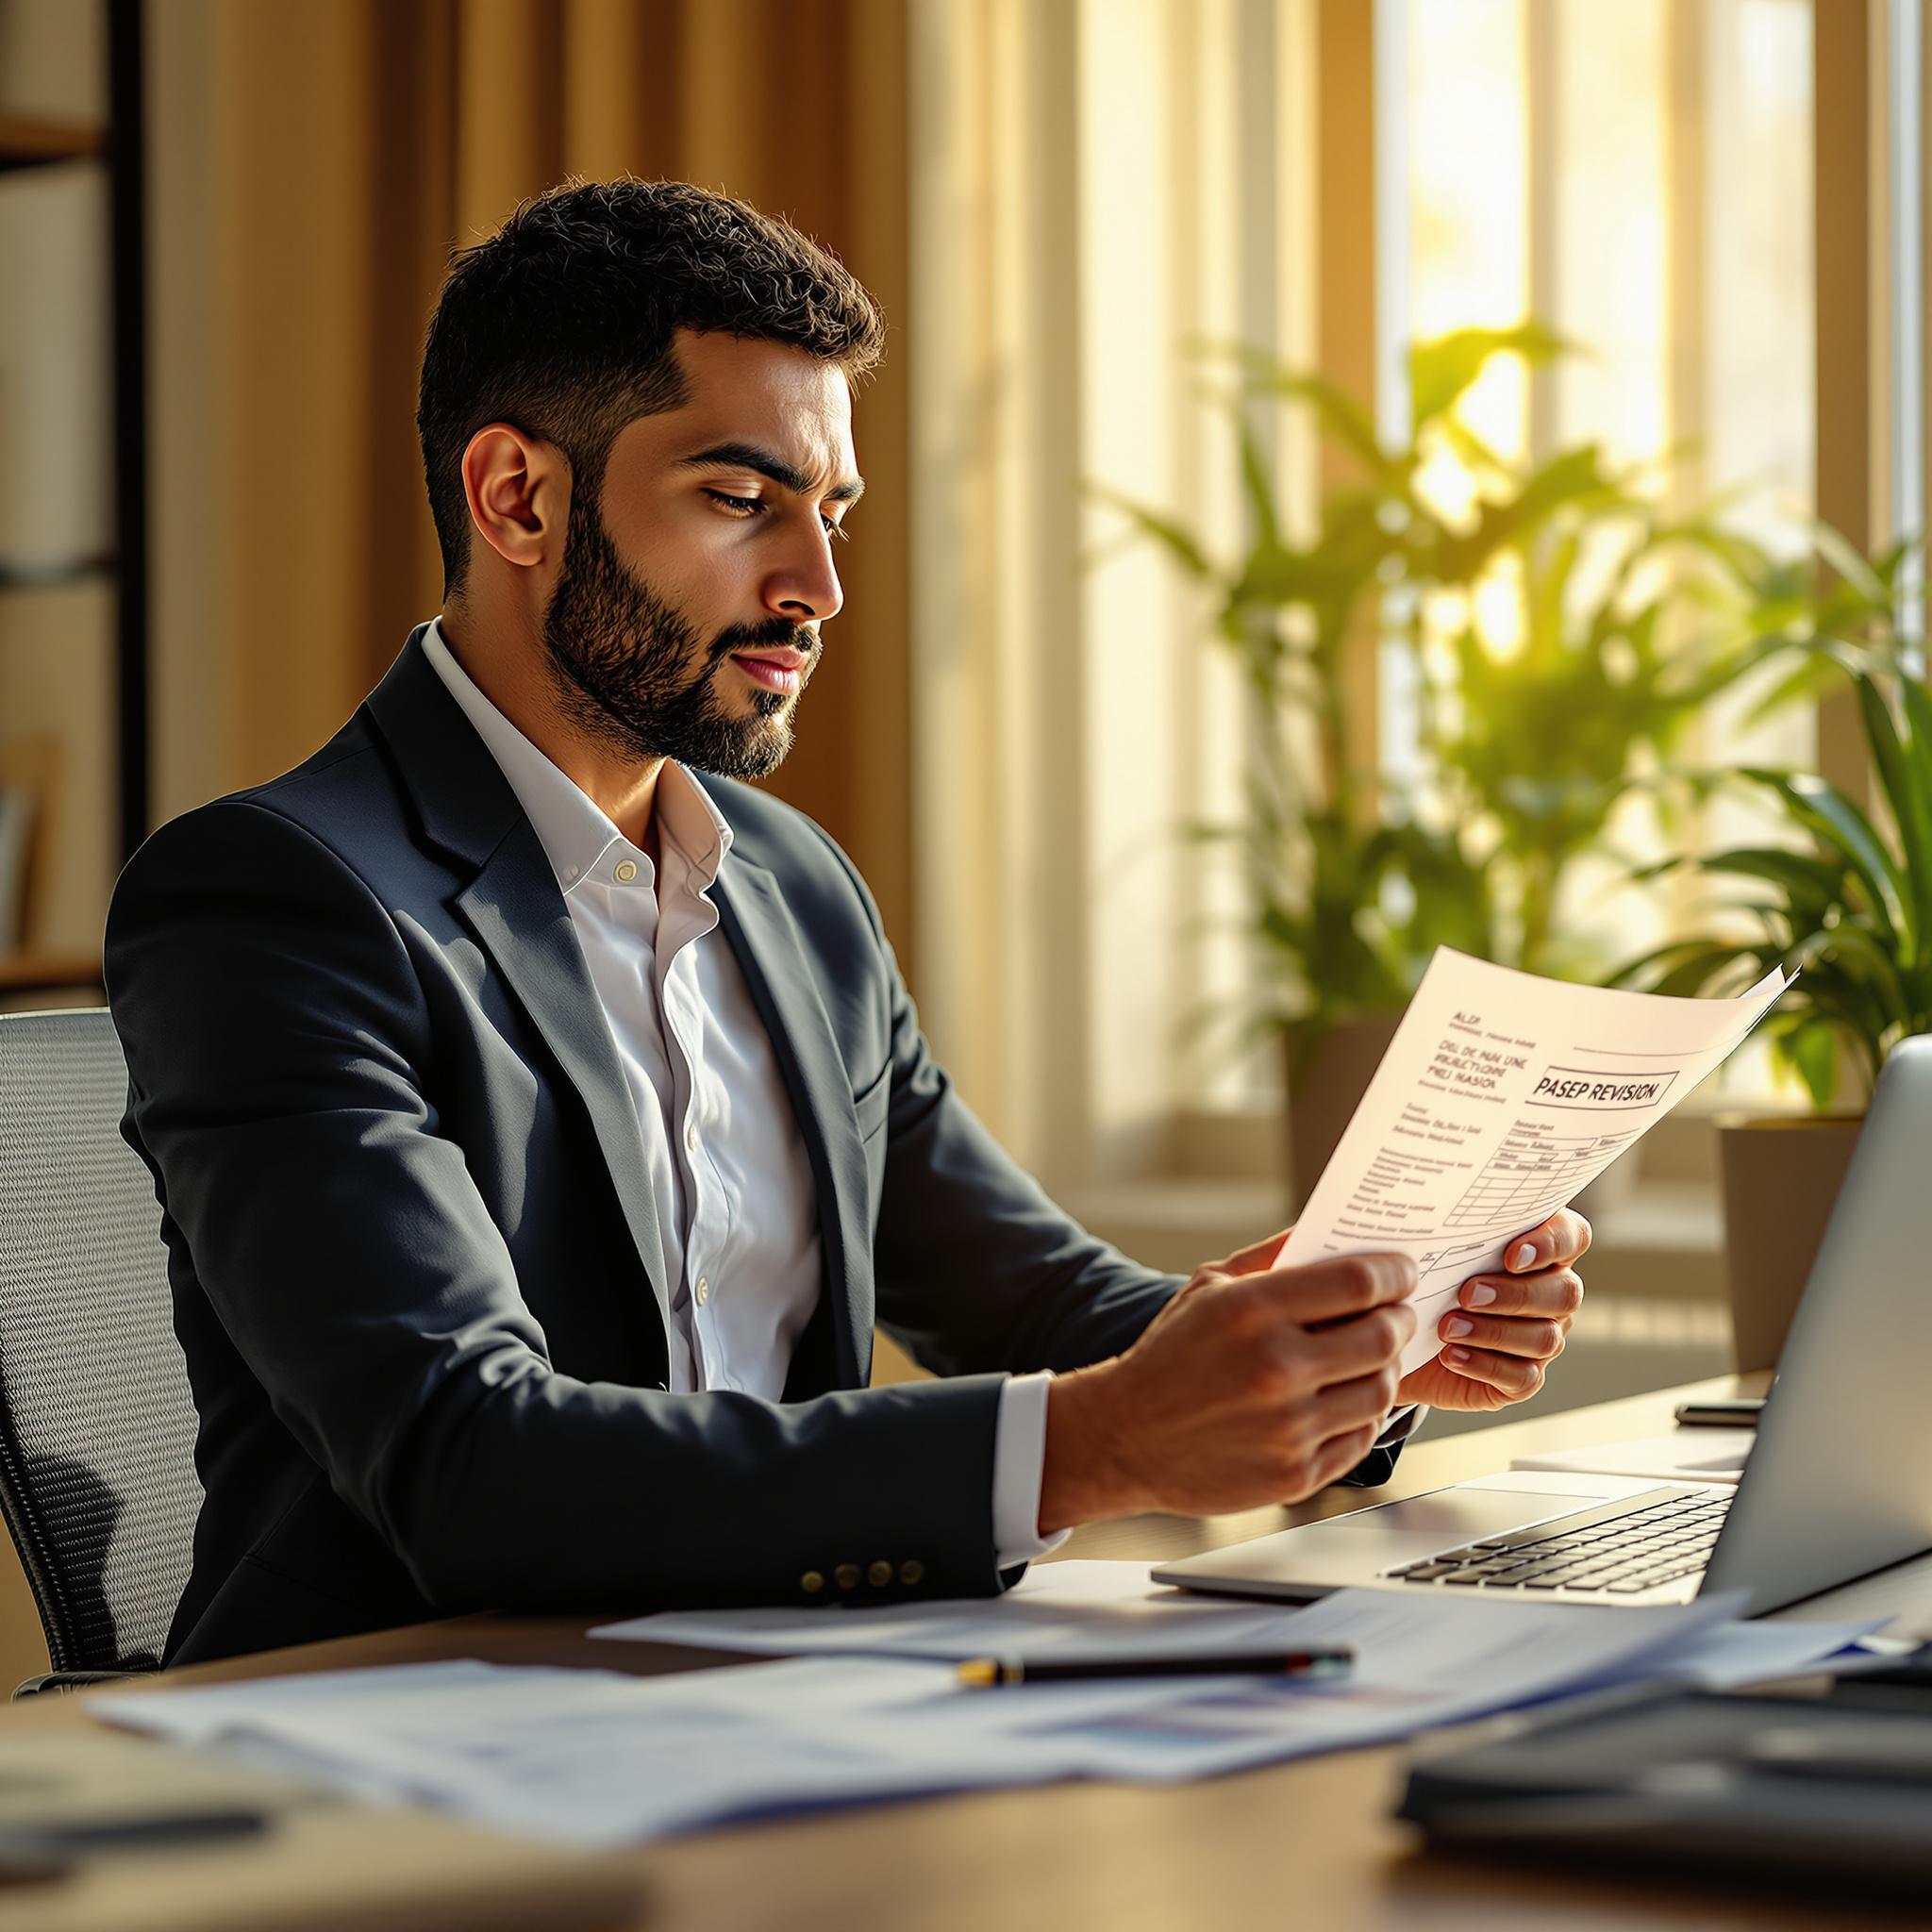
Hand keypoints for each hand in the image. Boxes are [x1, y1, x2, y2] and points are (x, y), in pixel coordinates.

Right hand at [1037, 1241, 1418, 1531]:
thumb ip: (1270, 1257)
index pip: (1356, 1282)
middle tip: (1399, 1313)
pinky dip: (1365, 1414)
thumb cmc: (1170, 1356)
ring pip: (1380, 1390)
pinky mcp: (1295, 1474)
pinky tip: (1349, 1398)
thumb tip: (1330, 1230)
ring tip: (1375, 1356)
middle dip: (1401, 1319)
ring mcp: (1288, 1427)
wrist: (1125, 1437)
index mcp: (1251, 1312)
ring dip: (1387, 1368)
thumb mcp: (1208, 1288)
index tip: (1403, 1272)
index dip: (1393, 1273)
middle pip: (1381, 1335)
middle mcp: (1274, 1369)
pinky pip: (1361, 1437)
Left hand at [1394, 1209, 1589, 1412]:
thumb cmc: (1428, 1279)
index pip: (1571, 1236)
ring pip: (1544, 1337)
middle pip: (1564, 1292)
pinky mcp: (1523, 1378)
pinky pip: (1522, 1376)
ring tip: (1448, 1327)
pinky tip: (1451, 1355)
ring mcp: (1543, 1338)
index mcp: (1541, 1251)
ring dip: (1493, 1331)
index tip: (1512, 1255)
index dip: (1552, 1243)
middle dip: (1515, 1294)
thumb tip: (1434, 1211)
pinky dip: (1485, 1365)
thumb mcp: (1435, 1251)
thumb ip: (1451, 1231)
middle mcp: (1552, 1294)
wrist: (1405, 1336)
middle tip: (1467, 1294)